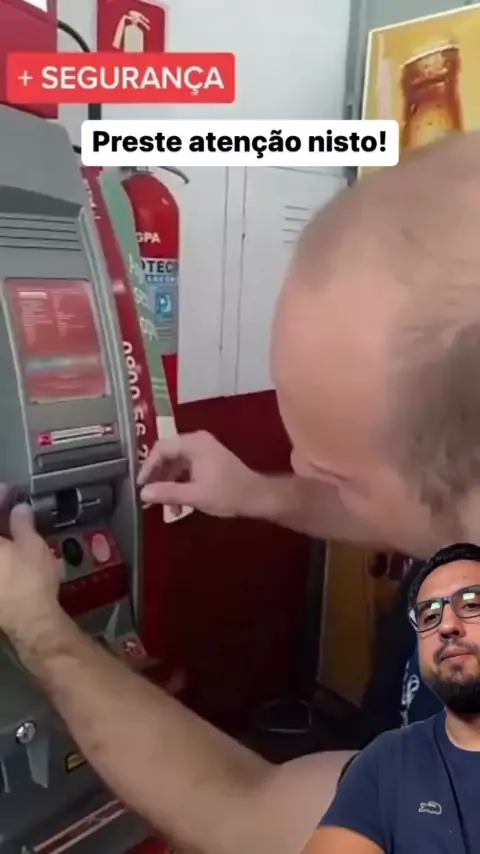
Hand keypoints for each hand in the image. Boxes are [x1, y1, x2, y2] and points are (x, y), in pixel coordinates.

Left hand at [0, 502, 61, 635]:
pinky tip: (11, 551)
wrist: (30, 623)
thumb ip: (21, 523)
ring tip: (15, 529)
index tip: (9, 491)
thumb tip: (19, 510)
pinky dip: (2, 556)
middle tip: (12, 510)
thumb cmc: (28, 579)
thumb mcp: (31, 545)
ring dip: (1, 539)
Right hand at [137, 431, 259, 517]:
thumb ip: (167, 493)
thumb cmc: (227, 494)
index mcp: (194, 443)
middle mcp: (197, 441)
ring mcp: (204, 450)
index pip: (161, 449)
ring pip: (176, 464)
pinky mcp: (209, 460)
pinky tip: (178, 505)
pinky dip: (180, 483)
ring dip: (168, 484)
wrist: (258, 497)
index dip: (147, 467)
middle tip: (148, 496)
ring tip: (164, 506)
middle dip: (157, 477)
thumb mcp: (195, 495)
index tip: (140, 485)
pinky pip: (186, 468)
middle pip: (167, 455)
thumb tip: (143, 492)